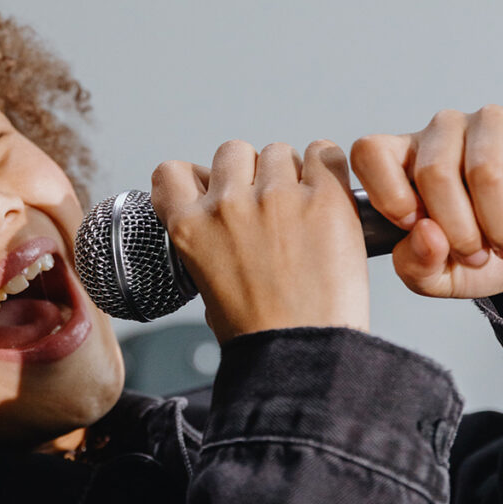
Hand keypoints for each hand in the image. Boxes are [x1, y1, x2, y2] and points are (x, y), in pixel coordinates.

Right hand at [151, 140, 368, 342]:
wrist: (302, 352)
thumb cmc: (257, 332)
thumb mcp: (205, 285)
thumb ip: (207, 241)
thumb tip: (220, 219)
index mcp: (190, 228)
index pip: (174, 172)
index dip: (196, 177)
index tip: (210, 188)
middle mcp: (227, 205)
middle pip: (233, 153)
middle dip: (250, 174)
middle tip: (268, 208)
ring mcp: (275, 197)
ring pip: (279, 152)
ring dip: (291, 173)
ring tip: (303, 211)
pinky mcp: (324, 198)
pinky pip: (325, 152)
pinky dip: (328, 168)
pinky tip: (328, 195)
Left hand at [350, 105, 502, 326]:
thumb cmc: (480, 257)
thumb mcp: (436, 277)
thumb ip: (415, 264)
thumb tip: (426, 232)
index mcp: (403, 160)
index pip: (369, 152)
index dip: (389, 196)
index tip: (415, 228)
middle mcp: (441, 132)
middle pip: (434, 172)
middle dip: (458, 229)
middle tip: (476, 255)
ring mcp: (487, 123)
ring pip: (483, 172)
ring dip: (499, 226)